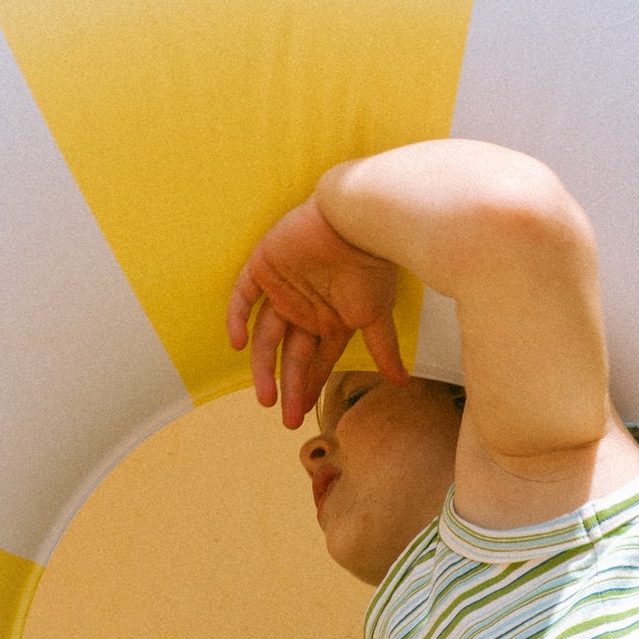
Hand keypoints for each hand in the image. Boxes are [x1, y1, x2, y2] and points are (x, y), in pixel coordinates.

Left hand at [226, 195, 408, 426]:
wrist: (353, 220)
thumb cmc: (369, 265)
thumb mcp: (376, 315)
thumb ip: (383, 349)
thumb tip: (402, 382)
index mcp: (328, 320)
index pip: (315, 361)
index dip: (309, 386)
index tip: (303, 414)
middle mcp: (304, 308)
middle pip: (290, 355)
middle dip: (289, 387)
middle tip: (287, 418)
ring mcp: (281, 288)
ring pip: (266, 335)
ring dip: (263, 367)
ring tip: (265, 397)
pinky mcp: (263, 266)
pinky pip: (242, 296)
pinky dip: (236, 318)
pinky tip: (238, 343)